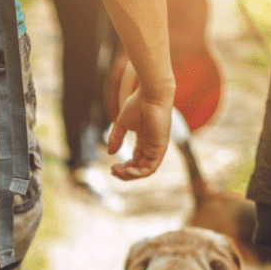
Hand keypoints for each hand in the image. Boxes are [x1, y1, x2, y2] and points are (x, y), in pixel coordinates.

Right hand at [106, 61, 172, 179]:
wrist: (151, 94)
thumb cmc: (138, 104)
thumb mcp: (122, 124)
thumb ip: (116, 138)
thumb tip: (110, 153)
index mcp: (144, 140)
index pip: (136, 160)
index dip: (124, 167)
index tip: (112, 167)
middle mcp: (151, 146)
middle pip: (140, 168)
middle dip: (126, 173)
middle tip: (113, 171)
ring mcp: (157, 147)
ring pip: (146, 170)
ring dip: (131, 175)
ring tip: (118, 171)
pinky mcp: (160, 147)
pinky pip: (151, 167)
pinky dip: (139, 172)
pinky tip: (127, 169)